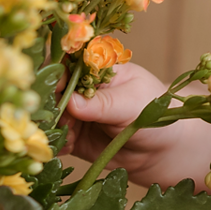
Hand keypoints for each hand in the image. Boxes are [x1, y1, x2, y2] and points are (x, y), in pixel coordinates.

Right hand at [60, 61, 209, 188]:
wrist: (162, 148)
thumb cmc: (155, 113)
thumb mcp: (132, 104)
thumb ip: (102, 103)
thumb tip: (71, 103)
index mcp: (96, 66)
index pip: (66, 61)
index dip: (55, 73)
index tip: (55, 89)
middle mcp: (80, 86)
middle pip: (50, 88)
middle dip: (48, 103)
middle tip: (58, 118)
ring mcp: (74, 111)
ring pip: (48, 114)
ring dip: (51, 125)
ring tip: (69, 135)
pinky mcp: (72, 135)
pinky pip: (54, 138)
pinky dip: (56, 143)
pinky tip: (69, 147)